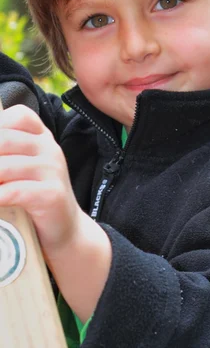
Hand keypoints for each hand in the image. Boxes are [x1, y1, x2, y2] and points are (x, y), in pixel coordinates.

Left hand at [0, 104, 82, 257]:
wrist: (65, 230)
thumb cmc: (34, 199)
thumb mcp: (21, 170)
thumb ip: (5, 157)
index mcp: (42, 138)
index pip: (18, 116)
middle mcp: (50, 149)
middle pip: (4, 140)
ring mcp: (53, 171)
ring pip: (4, 167)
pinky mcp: (52, 194)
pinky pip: (14, 191)